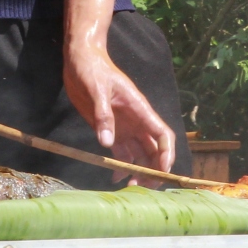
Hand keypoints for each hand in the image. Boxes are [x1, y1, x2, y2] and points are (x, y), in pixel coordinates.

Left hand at [64, 43, 174, 186]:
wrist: (80, 59)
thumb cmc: (92, 68)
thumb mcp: (96, 88)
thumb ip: (103, 115)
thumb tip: (107, 143)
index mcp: (139, 108)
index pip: (162, 134)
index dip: (166, 154)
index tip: (162, 172)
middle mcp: (136, 121)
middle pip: (154, 149)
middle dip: (153, 170)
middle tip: (143, 188)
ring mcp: (125, 127)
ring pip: (139, 154)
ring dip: (138, 171)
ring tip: (128, 188)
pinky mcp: (111, 130)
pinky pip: (121, 153)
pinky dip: (121, 167)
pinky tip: (114, 179)